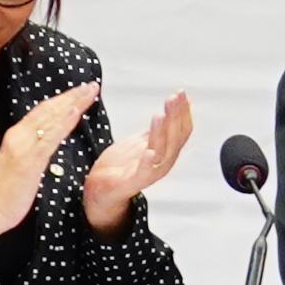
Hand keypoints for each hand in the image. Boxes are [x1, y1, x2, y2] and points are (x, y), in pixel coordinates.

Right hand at [0, 83, 95, 247]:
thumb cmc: (7, 192)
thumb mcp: (21, 164)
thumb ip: (33, 149)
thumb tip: (49, 140)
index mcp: (16, 136)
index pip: (42, 112)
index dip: (61, 99)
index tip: (79, 91)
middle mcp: (18, 136)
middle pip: (48, 110)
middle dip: (71, 95)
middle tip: (91, 85)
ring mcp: (23, 147)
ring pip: (51, 119)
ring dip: (72, 103)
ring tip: (89, 92)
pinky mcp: (29, 160)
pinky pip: (50, 138)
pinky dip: (63, 123)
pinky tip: (75, 112)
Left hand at [81, 89, 193, 236]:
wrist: (101, 189)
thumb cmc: (120, 167)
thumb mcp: (141, 142)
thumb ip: (157, 130)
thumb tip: (170, 111)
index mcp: (164, 152)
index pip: (180, 130)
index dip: (183, 112)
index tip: (182, 94)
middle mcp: (161, 163)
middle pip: (174, 138)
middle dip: (175, 117)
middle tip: (173, 99)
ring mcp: (148, 173)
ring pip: (161, 152)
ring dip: (162, 132)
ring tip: (161, 115)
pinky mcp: (133, 182)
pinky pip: (144, 173)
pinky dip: (148, 163)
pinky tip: (149, 151)